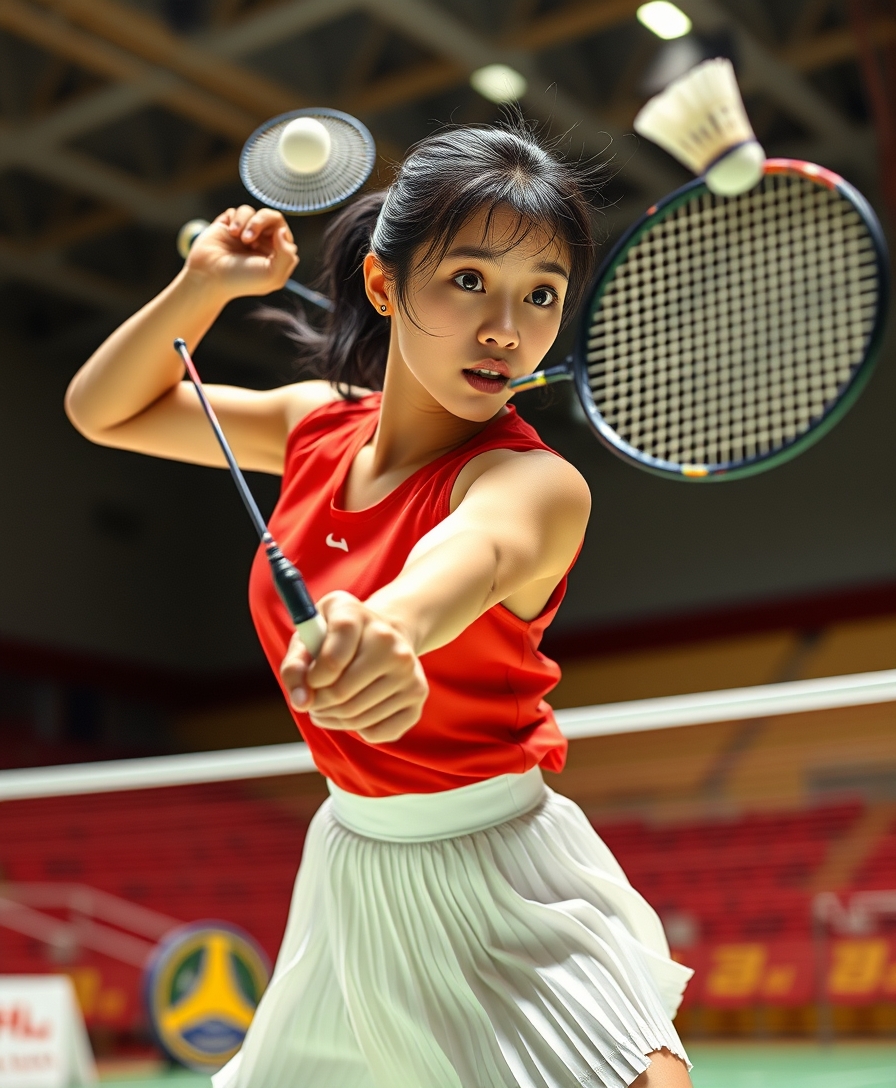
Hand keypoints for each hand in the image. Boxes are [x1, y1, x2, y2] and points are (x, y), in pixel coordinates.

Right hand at [184, 205, 297, 299]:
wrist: (209, 275)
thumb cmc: (241, 280)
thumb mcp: (273, 275)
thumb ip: (288, 255)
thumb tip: (283, 231)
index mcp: (275, 256)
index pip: (285, 233)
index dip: (279, 236)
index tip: (267, 249)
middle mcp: (262, 243)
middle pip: (272, 217)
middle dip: (261, 222)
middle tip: (249, 238)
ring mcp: (245, 233)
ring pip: (255, 213)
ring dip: (247, 222)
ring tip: (237, 236)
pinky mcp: (229, 224)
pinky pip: (239, 211)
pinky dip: (237, 219)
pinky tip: (230, 233)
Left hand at [279, 592, 428, 743]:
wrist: (386, 632)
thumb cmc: (339, 636)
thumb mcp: (309, 636)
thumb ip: (296, 665)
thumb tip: (301, 702)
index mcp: (356, 616)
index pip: (331, 661)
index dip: (311, 680)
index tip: (310, 680)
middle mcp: (390, 642)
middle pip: (341, 694)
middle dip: (318, 704)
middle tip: (314, 701)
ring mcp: (409, 670)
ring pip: (357, 717)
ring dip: (334, 719)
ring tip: (329, 708)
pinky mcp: (418, 694)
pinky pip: (377, 732)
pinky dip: (358, 730)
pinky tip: (355, 711)